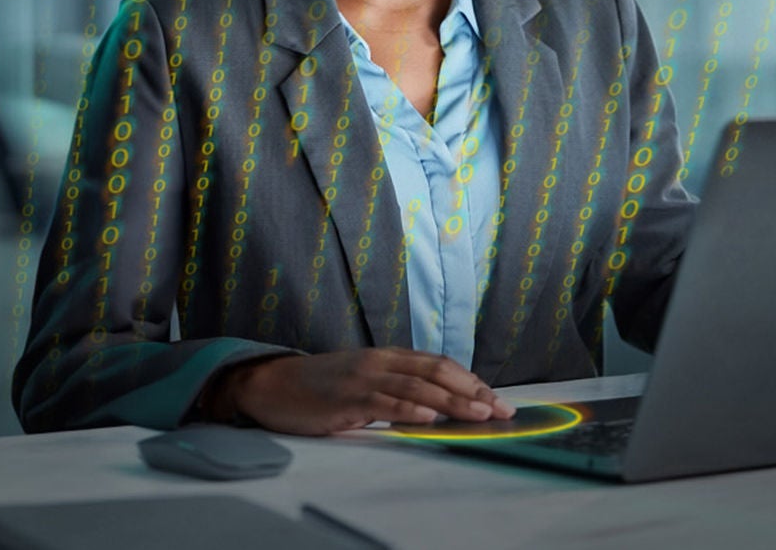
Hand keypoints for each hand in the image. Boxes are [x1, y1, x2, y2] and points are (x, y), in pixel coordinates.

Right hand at [218, 348, 515, 435]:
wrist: (275, 385)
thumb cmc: (323, 387)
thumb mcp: (365, 381)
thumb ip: (397, 387)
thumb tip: (439, 406)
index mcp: (387, 356)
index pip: (438, 365)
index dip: (471, 380)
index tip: (497, 400)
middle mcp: (379, 361)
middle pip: (435, 372)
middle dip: (472, 391)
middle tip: (501, 410)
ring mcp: (362, 378)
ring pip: (415, 387)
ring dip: (451, 402)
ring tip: (478, 415)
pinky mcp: (345, 398)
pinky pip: (382, 403)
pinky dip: (408, 410)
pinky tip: (429, 419)